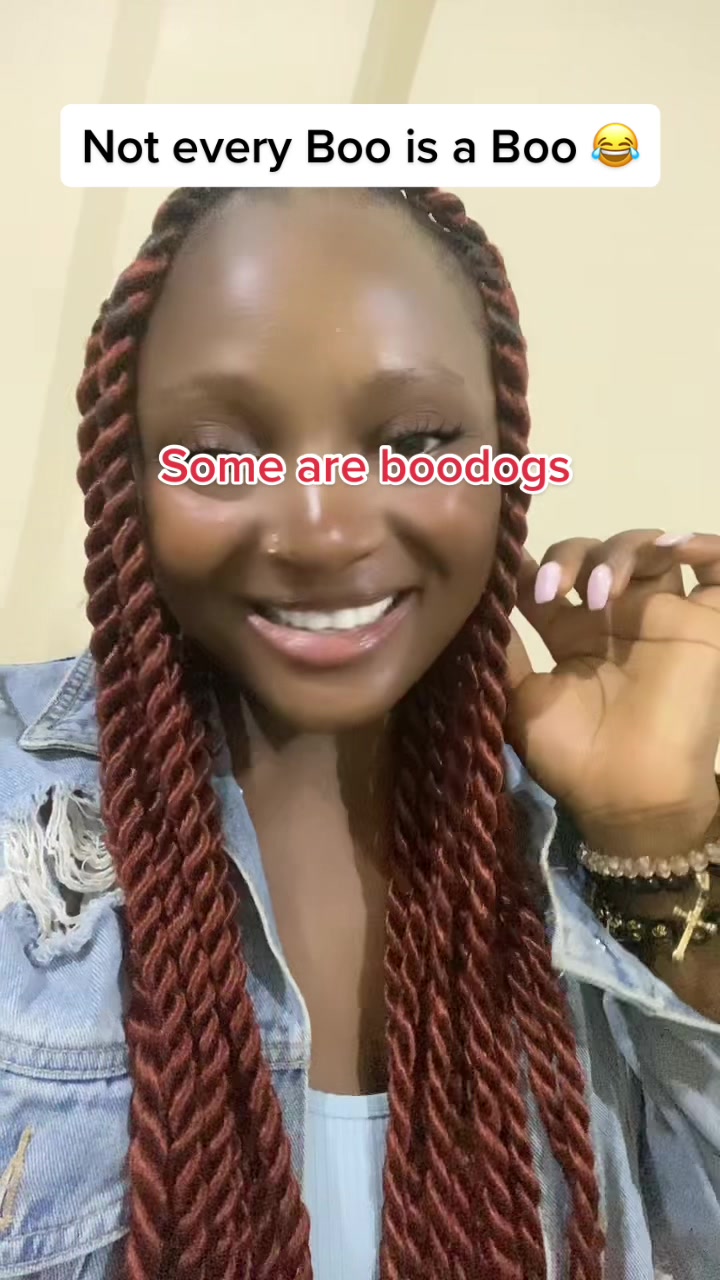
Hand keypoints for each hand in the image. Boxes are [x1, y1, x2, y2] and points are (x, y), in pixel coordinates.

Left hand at [507, 529, 719, 858]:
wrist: (630, 796)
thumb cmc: (573, 756)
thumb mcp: (520, 701)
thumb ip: (504, 651)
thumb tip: (477, 602)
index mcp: (571, 633)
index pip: (551, 574)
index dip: (531, 561)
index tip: (509, 567)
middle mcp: (616, 618)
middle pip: (595, 552)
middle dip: (572, 556)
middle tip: (553, 589)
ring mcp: (661, 616)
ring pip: (648, 549)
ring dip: (622, 550)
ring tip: (602, 589)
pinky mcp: (705, 623)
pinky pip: (716, 566)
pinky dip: (700, 542)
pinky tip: (671, 548)